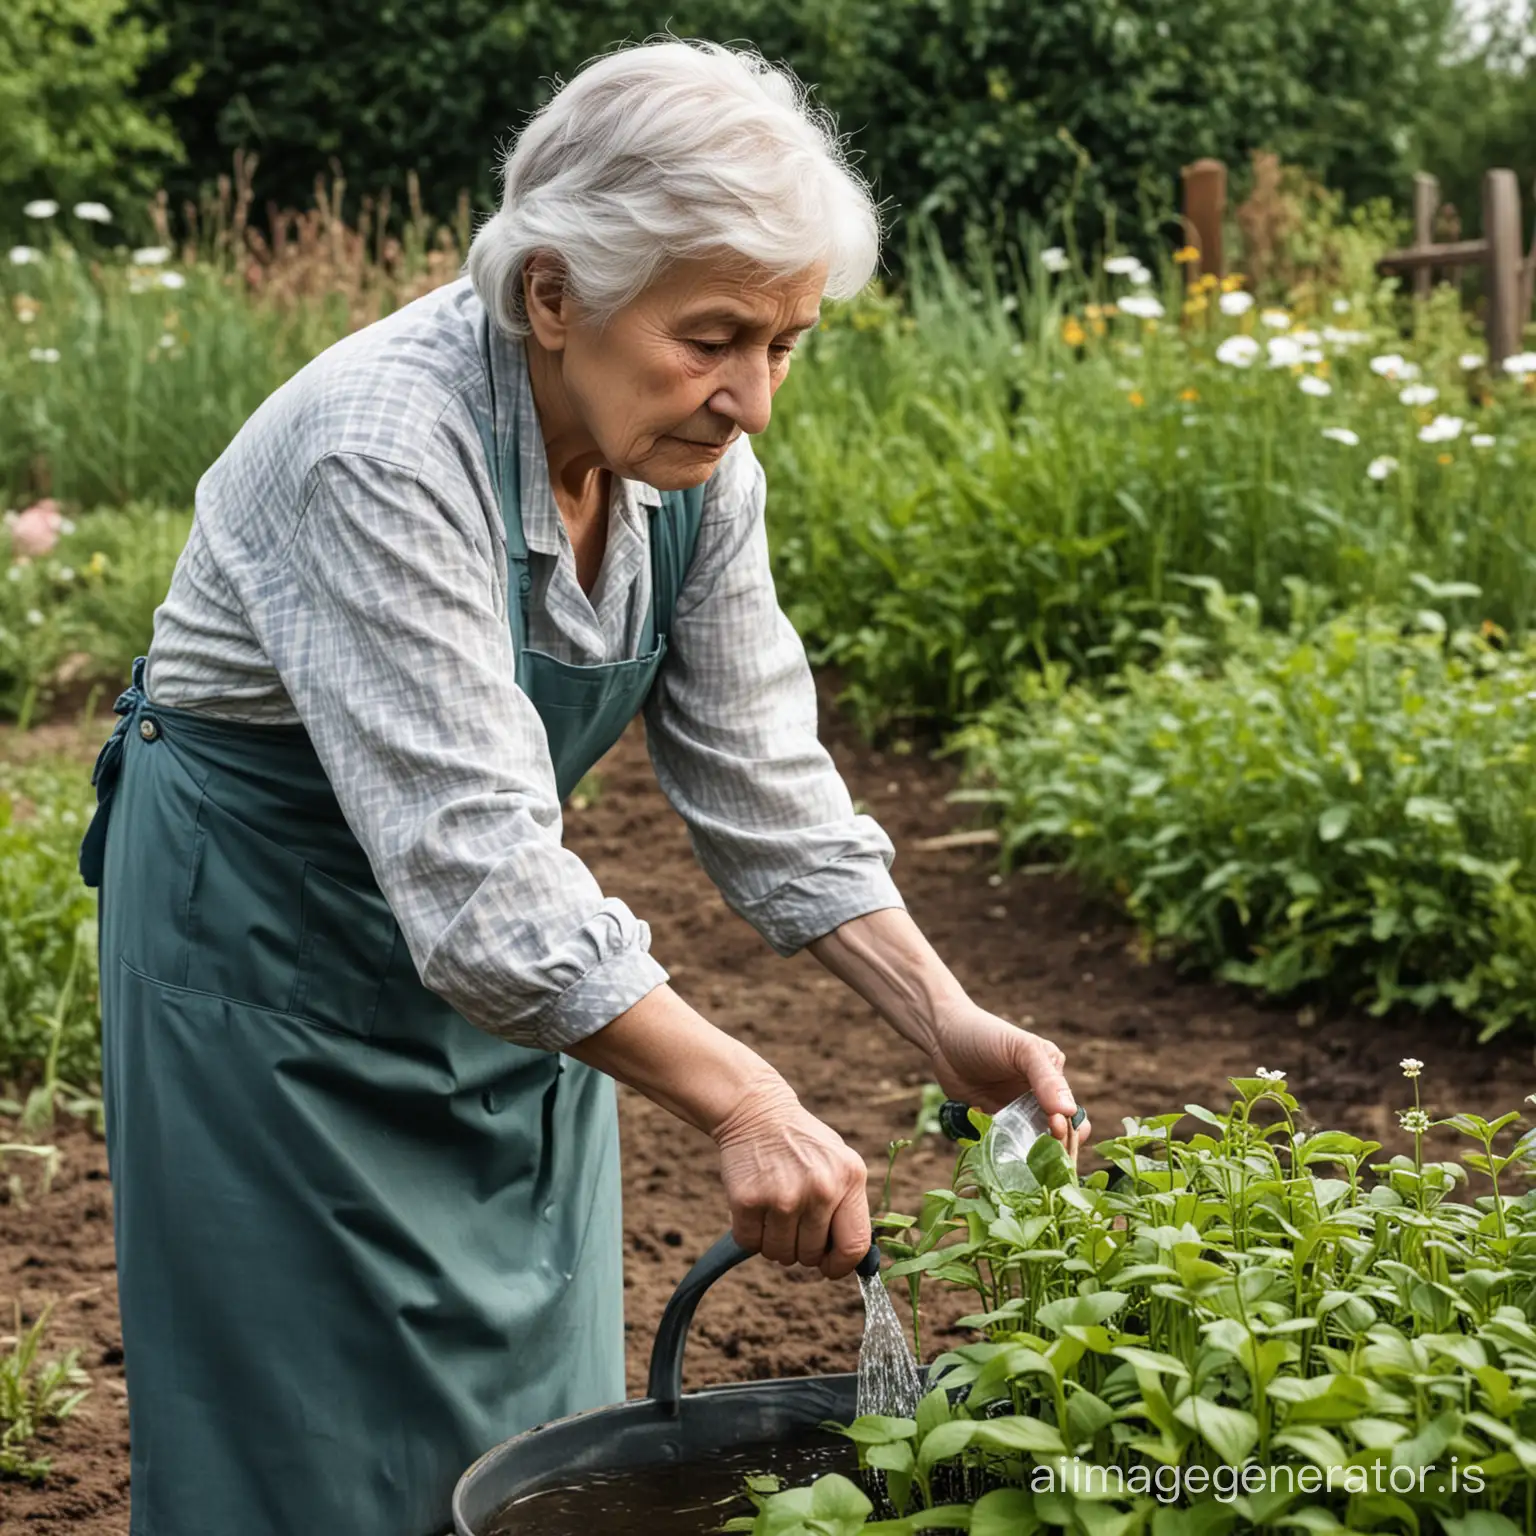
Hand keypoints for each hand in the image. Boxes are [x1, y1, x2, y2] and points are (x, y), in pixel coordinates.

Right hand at [711, 1076, 871, 1279]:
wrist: (757, 1112)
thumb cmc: (802, 1145)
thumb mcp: (839, 1164)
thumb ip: (848, 1207)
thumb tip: (852, 1260)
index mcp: (850, 1179)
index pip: (855, 1246)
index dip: (840, 1266)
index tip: (828, 1266)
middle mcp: (820, 1189)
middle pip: (812, 1255)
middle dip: (801, 1247)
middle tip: (793, 1221)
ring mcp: (783, 1196)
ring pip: (780, 1254)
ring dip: (775, 1242)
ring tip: (774, 1212)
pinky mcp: (748, 1200)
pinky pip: (750, 1243)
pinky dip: (750, 1235)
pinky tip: (755, 1208)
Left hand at [927, 1000, 1089, 1146]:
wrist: (942, 1036)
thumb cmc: (985, 1035)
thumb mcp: (1022, 1049)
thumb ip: (1046, 1078)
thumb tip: (1068, 1111)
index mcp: (1053, 1078)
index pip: (1072, 1115)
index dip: (1069, 1129)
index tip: (1054, 1131)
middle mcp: (1038, 1099)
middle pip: (1055, 1136)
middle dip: (1051, 1149)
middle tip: (1038, 1152)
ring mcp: (1015, 1112)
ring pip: (1030, 1144)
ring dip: (1027, 1154)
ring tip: (1019, 1159)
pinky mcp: (993, 1123)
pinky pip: (1005, 1144)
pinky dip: (1004, 1152)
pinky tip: (998, 1154)